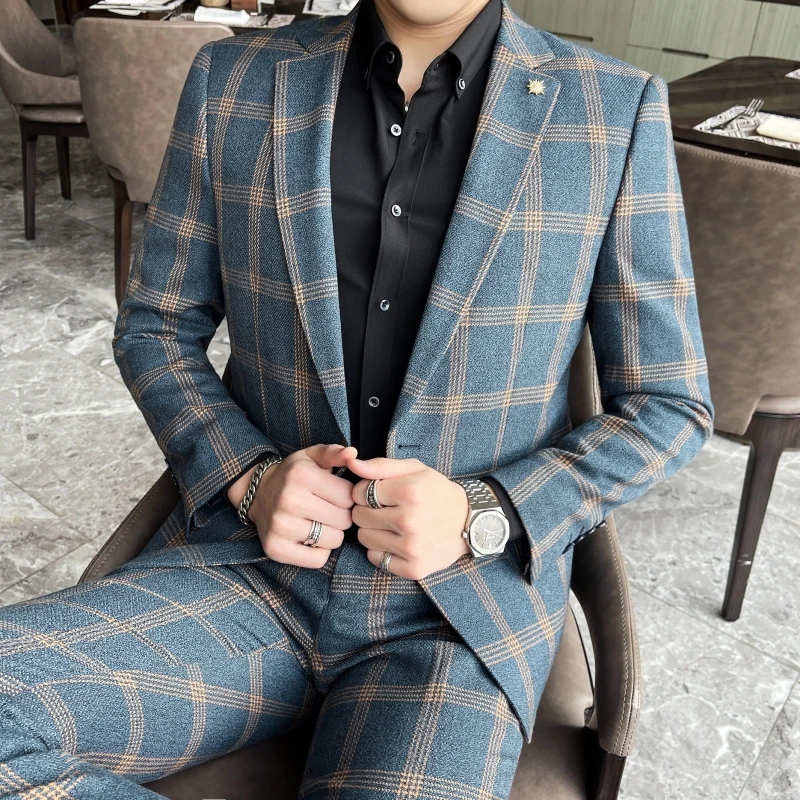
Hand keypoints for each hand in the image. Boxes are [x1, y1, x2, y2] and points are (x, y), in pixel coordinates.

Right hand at [229, 444, 356, 568]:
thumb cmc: (293, 475)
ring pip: (334, 541)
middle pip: (344, 520)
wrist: (258, 493)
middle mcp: (289, 500)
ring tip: (318, 522)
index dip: (346, 497)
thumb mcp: (312, 456)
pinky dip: (319, 551)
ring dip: (332, 533)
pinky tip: (310, 537)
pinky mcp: (275, 548)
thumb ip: (334, 453)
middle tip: (327, 509)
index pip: (348, 497)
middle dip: (341, 516)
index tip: (335, 495)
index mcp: (301, 475)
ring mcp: (280, 526)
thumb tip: (353, 454)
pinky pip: (318, 560)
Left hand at [346, 456, 470, 580]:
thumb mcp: (414, 469)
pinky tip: (397, 541)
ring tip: (392, 525)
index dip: (365, 492)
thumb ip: (380, 465)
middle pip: (359, 517)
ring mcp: (412, 547)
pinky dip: (382, 551)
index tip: (380, 494)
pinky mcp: (414, 568)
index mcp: (409, 492)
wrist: (469, 521)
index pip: (359, 493)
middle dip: (367, 511)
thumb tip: (351, 463)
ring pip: (364, 539)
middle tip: (386, 509)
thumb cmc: (437, 491)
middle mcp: (409, 521)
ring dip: (373, 531)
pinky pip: (376, 559)